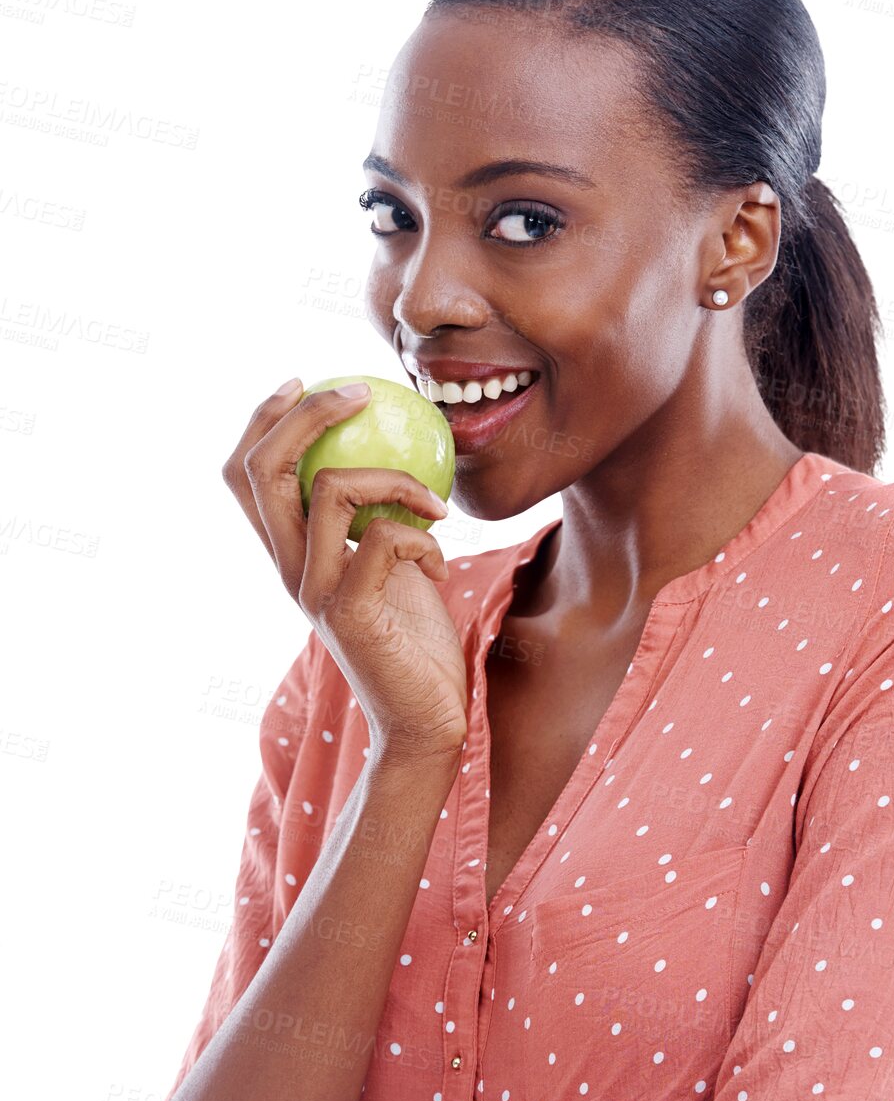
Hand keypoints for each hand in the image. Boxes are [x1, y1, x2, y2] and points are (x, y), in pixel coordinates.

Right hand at [222, 381, 467, 761]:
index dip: (262, 420)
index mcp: (291, 555)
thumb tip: (398, 453)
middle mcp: (290, 570)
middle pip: (262, 470)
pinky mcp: (350, 612)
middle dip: (307, 416)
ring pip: (329, 490)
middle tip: (359, 392)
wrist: (425, 719)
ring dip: (394, 479)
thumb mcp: (393, 566)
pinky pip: (384, 539)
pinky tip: (441, 565)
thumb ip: (377, 520)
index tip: (303, 381)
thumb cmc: (416, 643)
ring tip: (434, 503)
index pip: (245, 476)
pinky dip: (424, 537)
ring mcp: (314, 591)